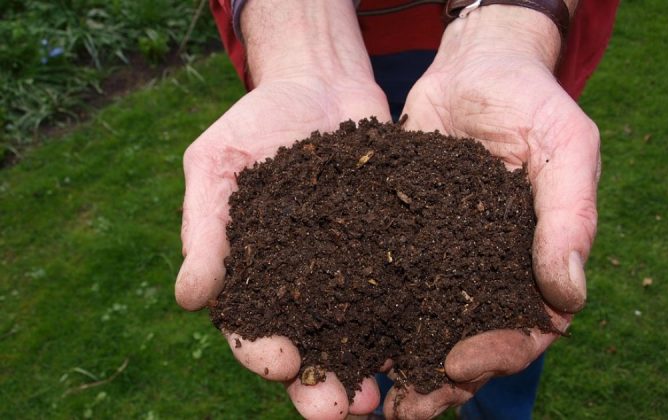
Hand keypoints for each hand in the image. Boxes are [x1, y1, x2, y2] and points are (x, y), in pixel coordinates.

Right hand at [175, 1, 390, 417]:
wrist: (318, 83)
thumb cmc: (256, 122)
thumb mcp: (216, 164)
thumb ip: (204, 229)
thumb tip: (188, 298)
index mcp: (253, 276)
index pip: (251, 328)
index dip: (262, 352)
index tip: (282, 363)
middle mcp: (303, 285)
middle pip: (309, 348)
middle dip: (321, 386)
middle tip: (340, 411)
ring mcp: (350, 271)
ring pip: (358, 335)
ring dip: (368, 371)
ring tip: (382, 398)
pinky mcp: (391, 252)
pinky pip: (402, 293)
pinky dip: (411, 323)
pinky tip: (426, 345)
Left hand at [384, 5, 598, 418]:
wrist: (473, 68)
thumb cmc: (530, 101)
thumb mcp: (564, 147)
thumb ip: (570, 217)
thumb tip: (568, 296)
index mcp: (533, 264)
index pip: (525, 330)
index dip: (496, 355)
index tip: (457, 364)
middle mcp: (486, 271)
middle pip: (468, 343)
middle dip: (438, 380)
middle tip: (403, 408)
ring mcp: (442, 259)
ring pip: (422, 325)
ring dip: (397, 362)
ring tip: (365, 393)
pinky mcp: (400, 239)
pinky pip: (383, 284)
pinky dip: (365, 314)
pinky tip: (336, 335)